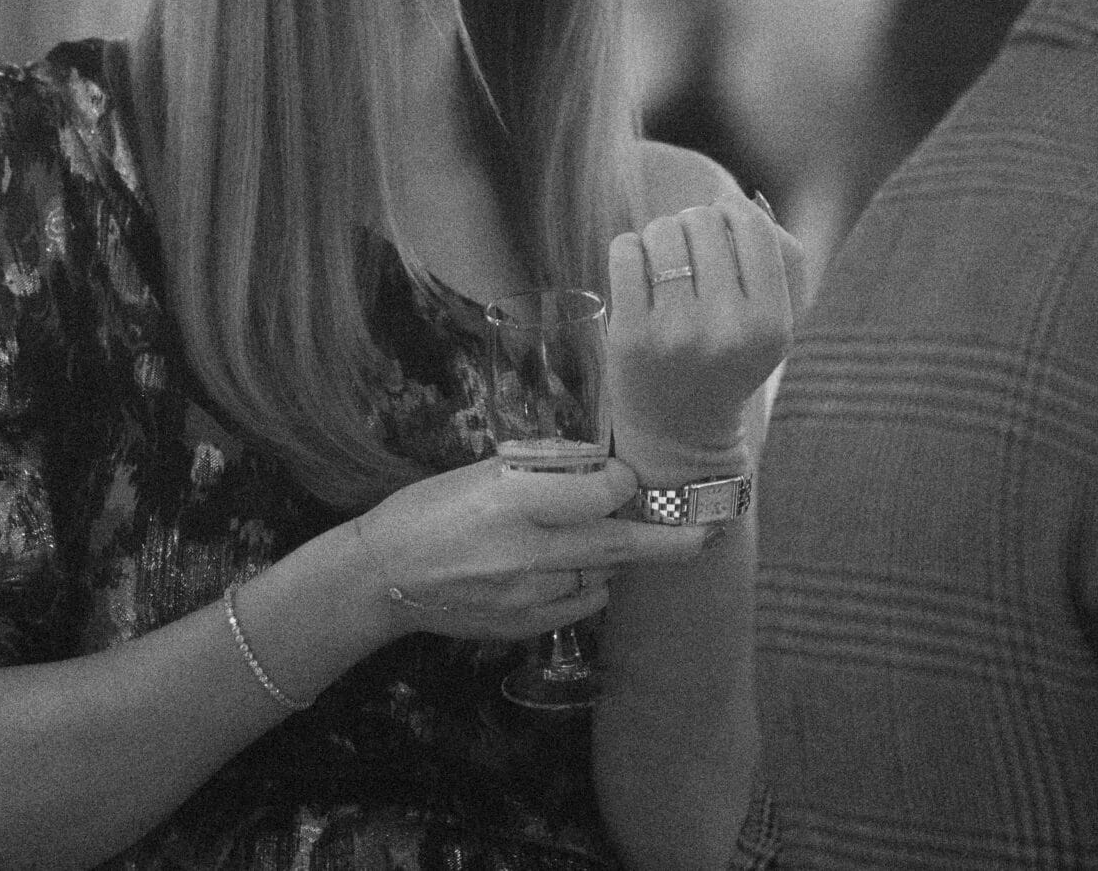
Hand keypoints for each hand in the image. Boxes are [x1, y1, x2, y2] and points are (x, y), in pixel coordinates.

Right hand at [350, 456, 710, 641]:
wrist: (385, 576)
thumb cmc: (432, 509)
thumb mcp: (484, 471)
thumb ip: (545, 473)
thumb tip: (603, 472)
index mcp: (514, 498)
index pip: (604, 492)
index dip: (623, 481)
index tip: (624, 476)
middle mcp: (529, 550)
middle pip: (622, 544)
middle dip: (673, 538)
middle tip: (712, 531)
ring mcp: (529, 595)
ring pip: (603, 574)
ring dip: (616, 557)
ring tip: (607, 540)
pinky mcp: (526, 626)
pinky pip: (581, 603)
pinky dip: (587, 584)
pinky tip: (570, 568)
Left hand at [606, 197, 797, 467]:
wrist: (680, 434)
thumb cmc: (729, 361)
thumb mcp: (774, 321)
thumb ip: (779, 255)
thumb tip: (739, 199)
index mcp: (771, 324)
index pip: (752, 227)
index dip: (733, 213)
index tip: (723, 228)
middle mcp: (726, 329)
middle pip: (704, 221)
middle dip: (694, 226)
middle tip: (691, 256)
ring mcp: (674, 333)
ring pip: (662, 230)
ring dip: (661, 237)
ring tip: (667, 267)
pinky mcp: (629, 334)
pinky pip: (625, 248)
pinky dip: (630, 251)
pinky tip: (640, 277)